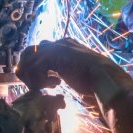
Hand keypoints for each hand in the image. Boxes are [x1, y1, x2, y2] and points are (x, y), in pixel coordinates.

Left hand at [15, 38, 132, 100]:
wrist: (104, 78)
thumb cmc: (94, 80)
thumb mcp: (75, 73)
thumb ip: (63, 71)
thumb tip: (54, 79)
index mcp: (64, 46)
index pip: (39, 53)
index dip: (38, 70)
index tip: (51, 85)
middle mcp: (58, 43)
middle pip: (28, 53)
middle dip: (28, 71)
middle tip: (39, 87)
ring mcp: (54, 47)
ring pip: (28, 60)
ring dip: (32, 78)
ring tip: (46, 88)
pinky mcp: (52, 55)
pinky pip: (33, 67)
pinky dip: (38, 80)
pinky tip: (54, 86)